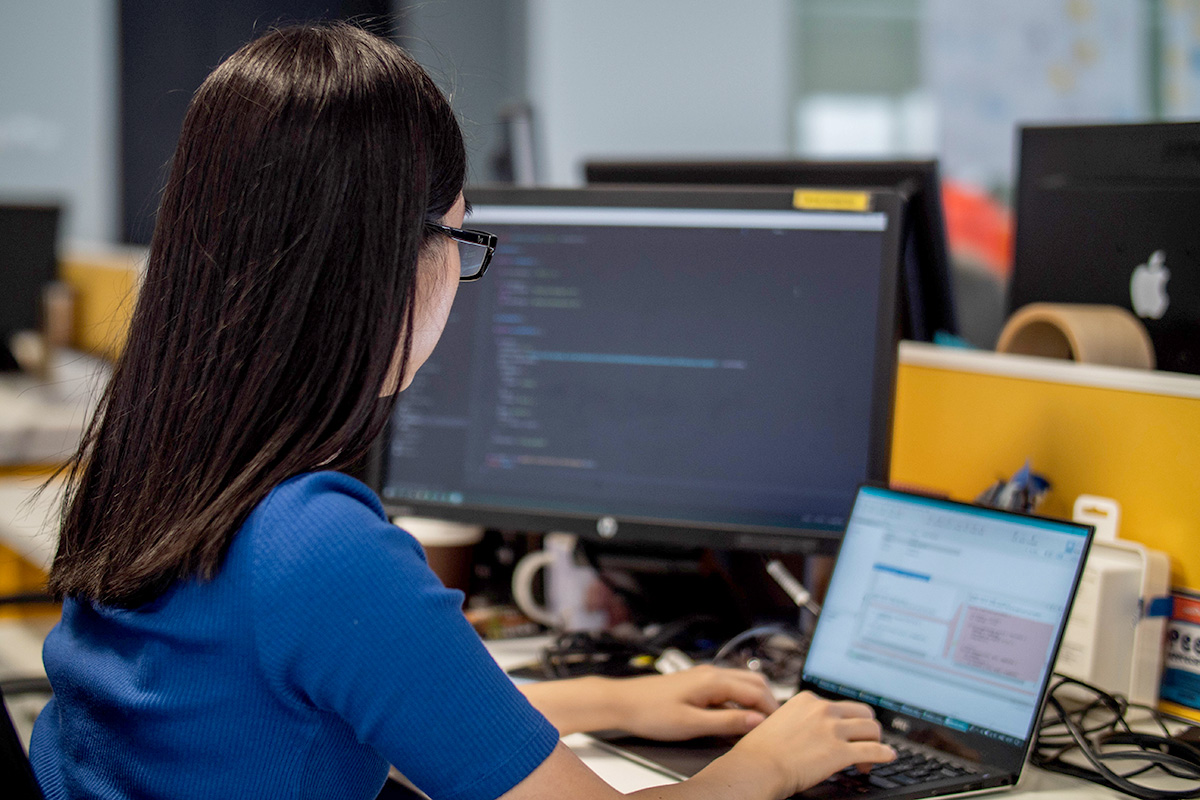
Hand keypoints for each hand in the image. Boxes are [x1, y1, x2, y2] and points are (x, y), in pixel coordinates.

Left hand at [606, 664, 779, 740]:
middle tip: (774, 725)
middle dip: (767, 702)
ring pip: (742, 683)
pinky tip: (736, 717)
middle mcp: (711, 673)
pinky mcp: (697, 683)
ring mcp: (704, 676)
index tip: (779, 727)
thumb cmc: (650, 712)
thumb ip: (726, 722)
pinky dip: (739, 700)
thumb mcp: (692, 724)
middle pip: (754, 682)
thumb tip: (755, 721)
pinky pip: (728, 688)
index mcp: (713, 680)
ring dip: (754, 700)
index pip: (756, 692)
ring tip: (758, 723)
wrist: (623, 702)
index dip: (771, 710)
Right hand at [709, 691, 894, 797]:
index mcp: (808, 700)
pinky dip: (884, 753)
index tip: (846, 735)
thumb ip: (800, 720)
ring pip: (871, 729)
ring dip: (875, 743)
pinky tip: (888, 757)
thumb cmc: (761, 751)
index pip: (840, 705)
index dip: (847, 722)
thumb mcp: (780, 722)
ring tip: (869, 759)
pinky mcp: (840, 751)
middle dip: (867, 728)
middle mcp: (823, 710)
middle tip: (863, 744)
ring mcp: (832, 729)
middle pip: (863, 712)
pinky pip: (873, 750)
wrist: (757, 767)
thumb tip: (810, 731)